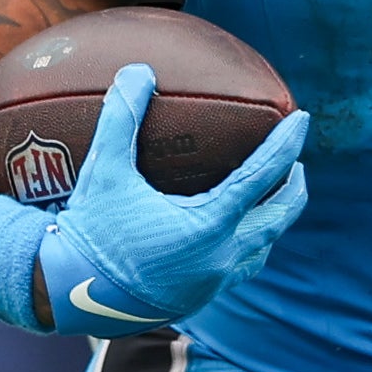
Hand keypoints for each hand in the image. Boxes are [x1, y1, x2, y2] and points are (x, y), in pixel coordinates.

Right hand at [0, 65, 309, 337]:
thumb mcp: (104, 172)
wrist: (69, 296)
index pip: (262, 176)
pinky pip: (237, 270)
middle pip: (278, 218)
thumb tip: (138, 71)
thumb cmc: (89, 232)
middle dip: (293, 187)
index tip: (302, 119)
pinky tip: (233, 237)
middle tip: (296, 162)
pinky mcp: (195, 299)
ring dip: (272, 222)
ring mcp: (211, 283)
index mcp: (209, 225)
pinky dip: (247, 247)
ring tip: (272, 201)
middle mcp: (219, 257)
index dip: (286, 144)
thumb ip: (121, 118)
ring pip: (260, 249)